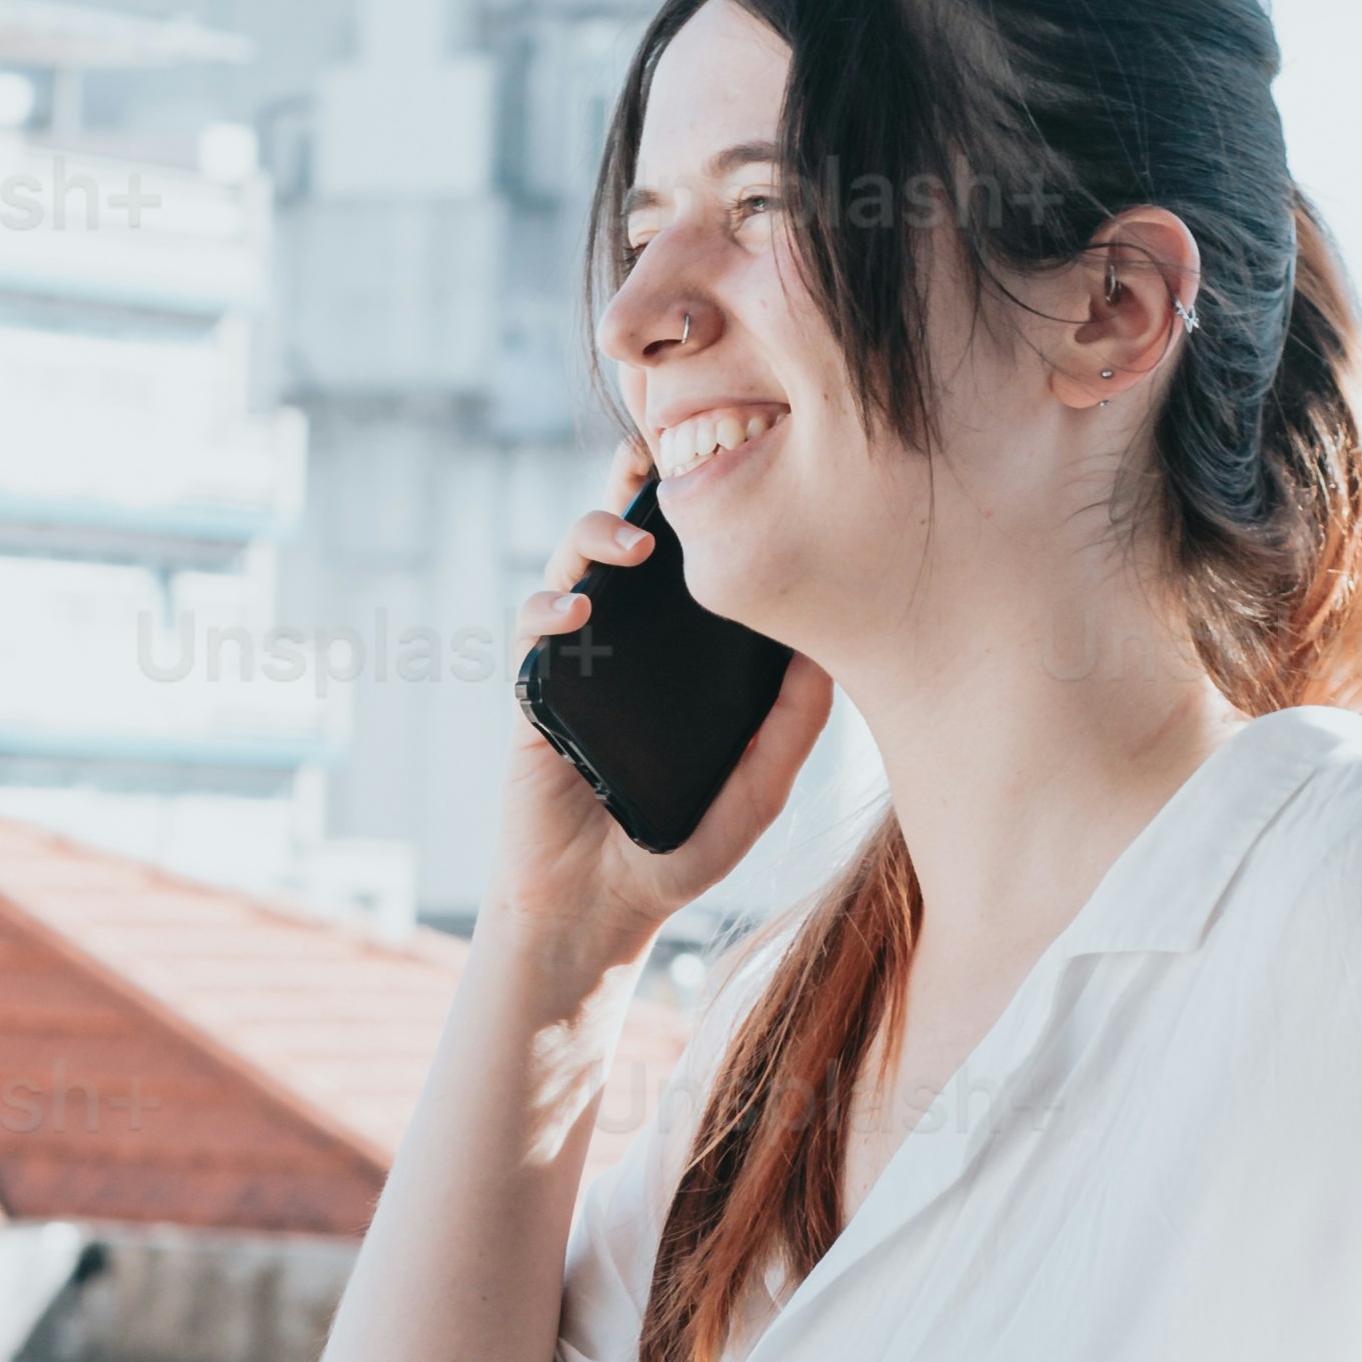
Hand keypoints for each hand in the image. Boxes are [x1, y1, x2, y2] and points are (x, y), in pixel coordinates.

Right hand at [492, 440, 834, 984]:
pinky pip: (531, 629)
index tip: (732, 460)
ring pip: (574, 566)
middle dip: (637, 486)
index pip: (694, 565)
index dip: (704, 510)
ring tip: (632, 542)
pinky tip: (575, 613)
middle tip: (659, 452)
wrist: (595, 909)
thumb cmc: (674, 851)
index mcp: (681, 656)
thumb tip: (830, 655)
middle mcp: (630, 644)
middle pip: (628, 542)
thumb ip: (790, 730)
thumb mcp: (755, 793)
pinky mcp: (533, 690)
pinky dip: (548, 608)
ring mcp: (578, 660)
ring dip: (594, 536)